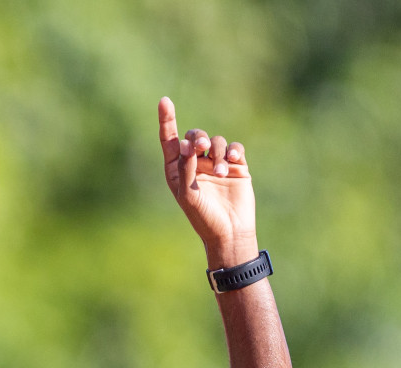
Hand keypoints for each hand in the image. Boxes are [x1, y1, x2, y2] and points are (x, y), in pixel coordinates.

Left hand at [157, 97, 256, 266]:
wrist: (230, 232)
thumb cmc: (203, 218)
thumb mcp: (188, 195)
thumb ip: (186, 169)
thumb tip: (185, 144)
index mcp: (177, 170)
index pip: (170, 140)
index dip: (167, 120)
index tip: (164, 101)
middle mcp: (195, 164)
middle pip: (196, 136)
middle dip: (199, 139)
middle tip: (202, 148)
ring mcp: (216, 164)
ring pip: (217, 142)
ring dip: (218, 154)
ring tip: (221, 173)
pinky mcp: (236, 167)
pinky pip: (234, 149)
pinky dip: (233, 152)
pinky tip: (233, 162)